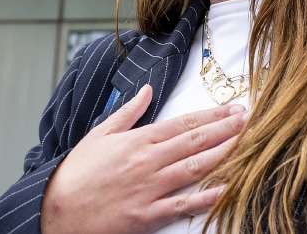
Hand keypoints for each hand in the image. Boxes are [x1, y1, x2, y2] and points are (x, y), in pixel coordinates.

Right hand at [41, 84, 247, 233]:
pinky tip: (227, 188)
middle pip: (196, 142)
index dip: (212, 115)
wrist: (56, 210)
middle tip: (250, 119)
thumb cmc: (77, 173)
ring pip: (195, 168)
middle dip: (226, 129)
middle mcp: (148, 161)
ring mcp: (150, 188)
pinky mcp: (148, 215)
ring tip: (247, 144)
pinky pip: (183, 204)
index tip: (233, 108)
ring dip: (225, 154)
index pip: (184, 124)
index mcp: (138, 140)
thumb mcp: (100, 134)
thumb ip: (129, 111)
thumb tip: (148, 90)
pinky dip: (207, 197)